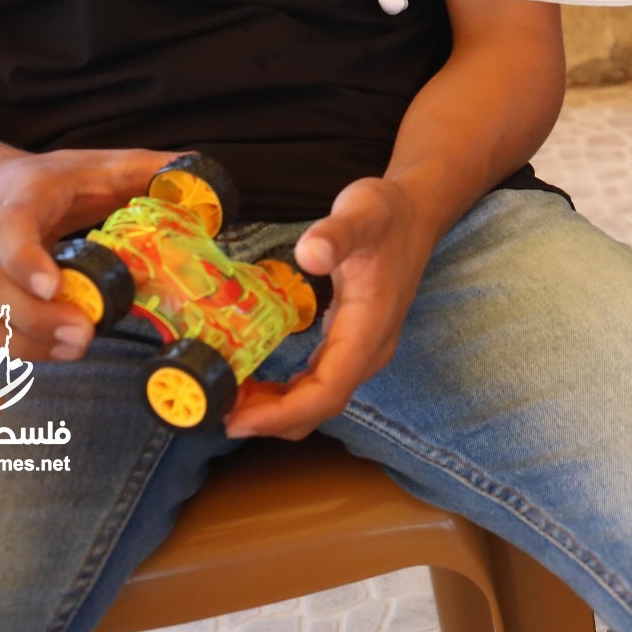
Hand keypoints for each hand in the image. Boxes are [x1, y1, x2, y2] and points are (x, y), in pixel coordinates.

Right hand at [0, 147, 175, 392]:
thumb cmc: (52, 182)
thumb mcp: (99, 162)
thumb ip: (147, 170)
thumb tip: (201, 178)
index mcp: (17, 203)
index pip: (8, 232)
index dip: (26, 262)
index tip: (54, 286)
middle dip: (36, 320)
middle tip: (85, 335)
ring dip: (19, 347)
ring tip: (74, 351)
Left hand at [226, 176, 439, 438]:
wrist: (416, 213)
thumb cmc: (387, 213)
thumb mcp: (362, 211)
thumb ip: (337, 233)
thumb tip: (309, 255)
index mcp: (369, 329)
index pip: (328, 392)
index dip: (282, 414)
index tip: (236, 419)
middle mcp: (369, 351)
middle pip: (321, 407)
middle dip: (270, 419)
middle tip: (215, 410)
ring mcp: (363, 351)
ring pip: (320, 402)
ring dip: (276, 411)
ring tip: (228, 401)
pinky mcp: (353, 345)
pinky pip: (319, 385)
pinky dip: (286, 395)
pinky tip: (256, 385)